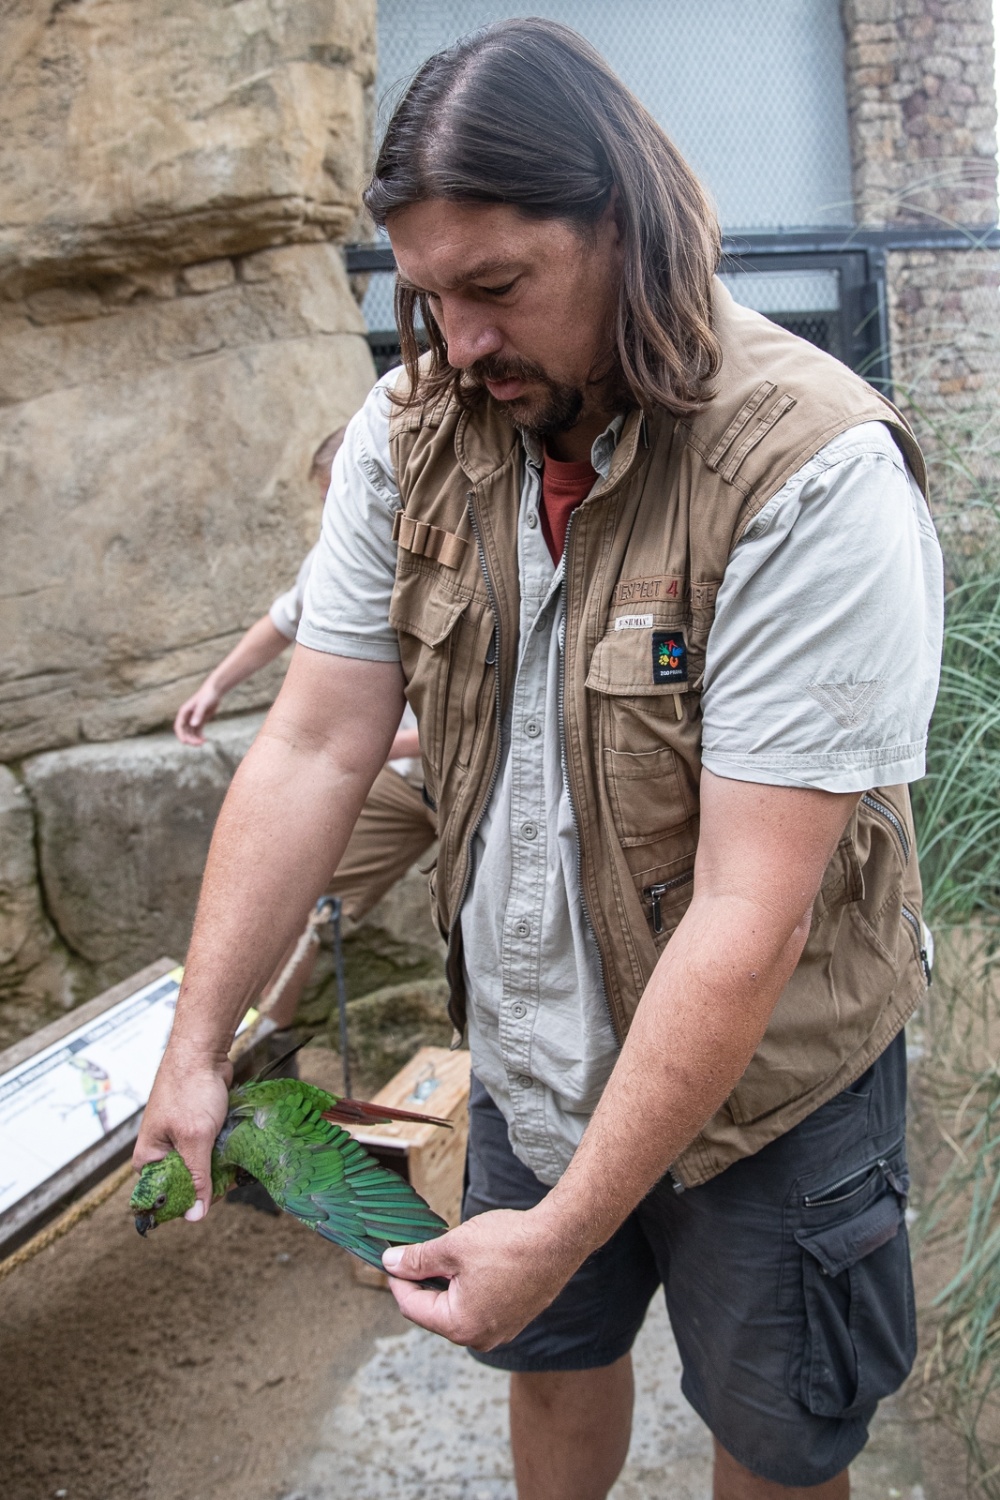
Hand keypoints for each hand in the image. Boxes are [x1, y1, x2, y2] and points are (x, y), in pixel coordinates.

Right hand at [132, 1042, 231, 1219]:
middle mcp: (161, 1151)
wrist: (204, 1051)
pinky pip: (212, 1150)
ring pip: (202, 1166)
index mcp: (148, 1157)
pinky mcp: (199, 1128)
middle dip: (209, 1183)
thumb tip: (195, 1215)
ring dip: (220, 1166)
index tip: (209, 1203)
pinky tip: (241, 1151)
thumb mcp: (195, 1139)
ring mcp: (181, 1139)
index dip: (185, 1203)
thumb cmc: (190, 1090)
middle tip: (231, 1179)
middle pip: (185, 1183)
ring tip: (239, 1163)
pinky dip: (225, 1151)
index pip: (162, 1196)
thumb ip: (197, 1177)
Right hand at [174, 680, 222, 745]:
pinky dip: (199, 737)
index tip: (185, 742)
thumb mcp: (203, 705)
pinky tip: (204, 740)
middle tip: (199, 744)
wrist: (215, 691)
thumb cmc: (207, 695)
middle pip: (185, 732)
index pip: (179, 726)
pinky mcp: (200, 721)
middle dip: (190, 739)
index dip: (180, 735)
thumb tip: (193, 725)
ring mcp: (193, 719)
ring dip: (195, 739)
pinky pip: (197, 731)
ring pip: (191, 733)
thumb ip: (198, 714)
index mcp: (184, 712)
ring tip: (202, 742)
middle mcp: (187, 717)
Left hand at [382, 1207, 584, 1349]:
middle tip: (417, 1251)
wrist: (558, 1239)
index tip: (391, 1257)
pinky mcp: (513, 1318)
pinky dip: (468, 1287)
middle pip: (434, 1311)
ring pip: (457, 1308)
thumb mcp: (453, 1246)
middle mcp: (479, 1338)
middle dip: (423, 1281)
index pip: (412, 1306)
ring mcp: (499, 1331)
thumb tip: (392, 1263)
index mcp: (461, 1325)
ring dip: (446, 1283)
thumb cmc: (509, 1244)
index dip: (398, 1279)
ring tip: (448, 1253)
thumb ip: (418, 1259)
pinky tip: (472, 1262)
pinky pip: (478, 1306)